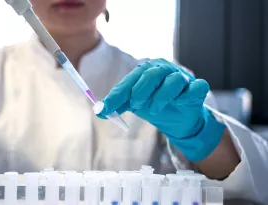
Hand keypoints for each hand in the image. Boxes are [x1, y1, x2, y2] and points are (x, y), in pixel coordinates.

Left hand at [98, 58, 225, 161]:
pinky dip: (187, 95)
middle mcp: (165, 70)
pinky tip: (180, 102)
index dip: (117, 94)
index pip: (131, 80)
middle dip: (141, 90)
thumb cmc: (156, 105)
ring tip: (153, 110)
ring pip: (174, 80)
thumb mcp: (135, 105)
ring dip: (161, 96)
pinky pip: (196, 87)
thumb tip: (99, 111)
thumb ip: (119, 105)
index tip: (106, 108)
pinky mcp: (198, 88)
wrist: (179, 119)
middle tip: (135, 105)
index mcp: (147, 71)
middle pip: (152, 74)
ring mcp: (183, 78)